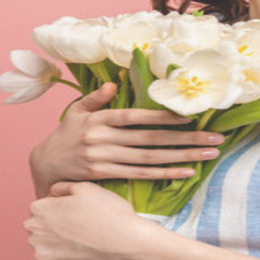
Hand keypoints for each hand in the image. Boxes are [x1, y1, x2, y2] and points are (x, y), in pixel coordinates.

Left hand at [23, 180, 160, 259]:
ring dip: (54, 236)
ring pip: (43, 238)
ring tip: (78, 233)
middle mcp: (34, 228)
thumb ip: (63, 186)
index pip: (42, 204)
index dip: (59, 205)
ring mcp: (40, 247)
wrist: (121, 240)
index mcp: (39, 207)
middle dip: (53, 221)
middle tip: (78, 221)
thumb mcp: (85, 187)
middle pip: (39, 222)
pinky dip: (60, 250)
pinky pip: (50, 252)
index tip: (75, 209)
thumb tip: (54, 192)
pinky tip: (76, 245)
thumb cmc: (105, 211)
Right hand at [28, 81, 226, 196]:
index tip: (191, 117)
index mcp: (100, 120)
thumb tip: (115, 83)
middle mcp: (104, 139)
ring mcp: (105, 159)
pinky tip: (186, 171)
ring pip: (151, 158)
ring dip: (183, 157)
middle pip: (151, 139)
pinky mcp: (106, 175)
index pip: (136, 116)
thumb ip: (97, 98)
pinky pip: (141, 175)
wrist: (44, 166)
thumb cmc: (66, 135)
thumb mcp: (76, 111)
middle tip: (215, 138)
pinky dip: (165, 173)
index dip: (164, 117)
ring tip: (209, 154)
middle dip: (187, 139)